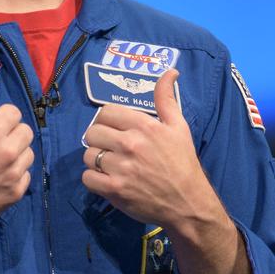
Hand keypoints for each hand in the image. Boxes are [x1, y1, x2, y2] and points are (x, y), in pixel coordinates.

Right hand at [0, 69, 34, 242]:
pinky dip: (16, 175)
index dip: (2, 117)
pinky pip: (26, 176)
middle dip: (12, 133)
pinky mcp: (15, 195)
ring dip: (16, 153)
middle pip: (26, 131)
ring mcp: (14, 175)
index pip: (14, 112)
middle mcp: (8, 152)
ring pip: (29, 154)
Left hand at [81, 70, 220, 229]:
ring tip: (109, 165)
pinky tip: (106, 179)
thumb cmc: (182, 162)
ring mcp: (120, 168)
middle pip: (93, 132)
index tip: (114, 130)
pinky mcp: (114, 190)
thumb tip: (170, 71)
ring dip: (95, 160)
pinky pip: (87, 178)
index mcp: (144, 126)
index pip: (106, 112)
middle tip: (110, 148)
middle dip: (99, 139)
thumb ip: (167, 99)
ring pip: (88, 155)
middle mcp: (130, 144)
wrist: (187, 202)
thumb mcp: (178, 127)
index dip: (107, 120)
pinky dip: (93, 179)